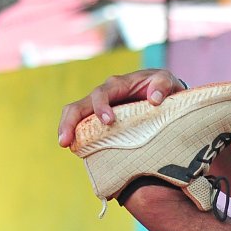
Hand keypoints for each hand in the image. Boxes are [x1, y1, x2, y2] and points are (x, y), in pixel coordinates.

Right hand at [57, 69, 186, 147]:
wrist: (160, 93)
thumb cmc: (161, 86)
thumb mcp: (165, 80)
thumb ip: (162, 85)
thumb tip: (154, 99)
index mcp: (117, 85)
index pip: (101, 94)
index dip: (101, 107)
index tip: (108, 121)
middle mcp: (103, 95)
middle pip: (79, 106)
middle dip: (70, 122)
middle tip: (66, 141)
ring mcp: (98, 108)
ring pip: (75, 115)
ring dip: (67, 130)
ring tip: (65, 145)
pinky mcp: (98, 121)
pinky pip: (82, 127)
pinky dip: (77, 137)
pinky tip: (74, 150)